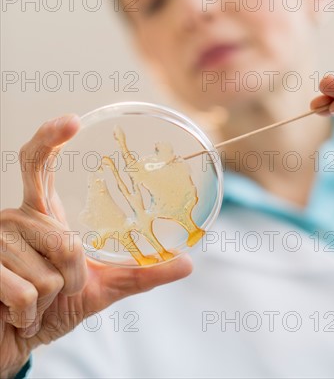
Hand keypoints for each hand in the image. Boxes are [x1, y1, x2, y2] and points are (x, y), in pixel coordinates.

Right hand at [0, 115, 191, 378]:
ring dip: (52, 298)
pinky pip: (28, 295)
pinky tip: (18, 315)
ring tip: (35, 303)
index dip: (50, 139)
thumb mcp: (101, 288)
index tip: (72, 121)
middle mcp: (16, 219)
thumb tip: (187, 263)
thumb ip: (139, 273)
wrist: (17, 341)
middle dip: (74, 276)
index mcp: (41, 213)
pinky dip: (31, 314)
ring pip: (51, 272)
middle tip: (63, 289)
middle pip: (65, 241)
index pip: (39, 165)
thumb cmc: (53, 307)